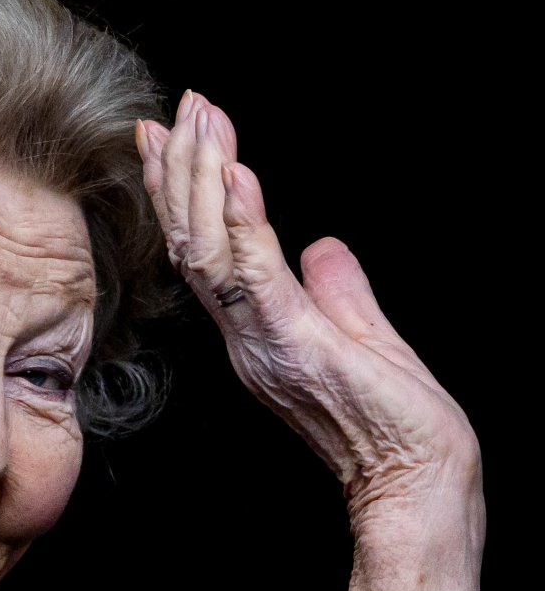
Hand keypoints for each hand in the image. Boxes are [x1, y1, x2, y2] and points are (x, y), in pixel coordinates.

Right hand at [136, 91, 481, 540]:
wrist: (416, 481)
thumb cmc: (397, 424)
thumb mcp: (364, 335)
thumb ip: (338, 289)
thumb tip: (325, 247)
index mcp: (259, 331)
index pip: (207, 251)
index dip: (186, 193)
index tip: (175, 135)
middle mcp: (246, 336)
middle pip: (192, 243)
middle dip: (181, 172)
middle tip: (177, 108)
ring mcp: (261, 340)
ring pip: (208, 250)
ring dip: (200, 180)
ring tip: (199, 120)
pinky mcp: (290, 342)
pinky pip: (252, 274)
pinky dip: (240, 220)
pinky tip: (235, 173)